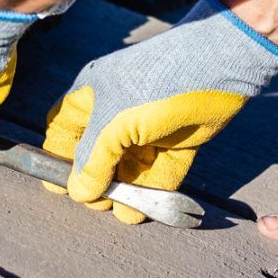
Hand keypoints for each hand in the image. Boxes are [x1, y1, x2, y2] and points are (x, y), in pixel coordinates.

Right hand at [43, 0, 277, 222]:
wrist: (220, 66)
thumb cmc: (157, 82)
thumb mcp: (115, 122)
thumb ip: (93, 159)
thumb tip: (78, 192)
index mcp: (93, 96)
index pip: (64, 130)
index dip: (57, 157)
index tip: (58, 186)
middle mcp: (116, 113)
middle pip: (95, 156)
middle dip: (95, 181)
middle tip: (98, 201)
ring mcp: (146, 129)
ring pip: (126, 168)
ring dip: (122, 193)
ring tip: (123, 211)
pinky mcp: (174, 143)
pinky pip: (156, 172)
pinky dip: (149, 192)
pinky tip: (140, 211)